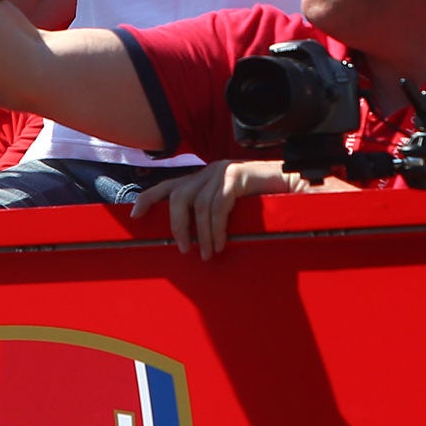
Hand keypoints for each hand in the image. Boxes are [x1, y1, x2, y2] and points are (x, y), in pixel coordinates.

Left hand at [128, 160, 292, 258]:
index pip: (168, 186)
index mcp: (202, 178)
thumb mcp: (229, 207)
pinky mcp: (237, 176)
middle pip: (178, 196)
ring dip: (202, 234)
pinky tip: (220, 243)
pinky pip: (219, 205)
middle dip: (177, 225)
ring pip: (199, 205)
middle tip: (184, 249)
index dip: (149, 199)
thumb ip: (209, 214)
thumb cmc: (259, 201)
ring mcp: (222, 172)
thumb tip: (190, 239)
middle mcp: (208, 172)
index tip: (134, 215)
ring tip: (207, 254)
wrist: (291, 185)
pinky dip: (217, 228)